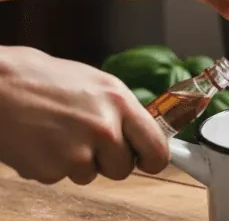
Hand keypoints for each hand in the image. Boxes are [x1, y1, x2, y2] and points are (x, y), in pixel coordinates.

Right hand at [0, 46, 168, 184]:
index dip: (153, 159)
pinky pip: (62, 177)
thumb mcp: (98, 85)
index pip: (157, 148)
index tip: (148, 161)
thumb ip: (123, 112)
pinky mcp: (52, 169)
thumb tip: (141, 135)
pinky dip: (53, 165)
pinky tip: (42, 141)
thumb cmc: (46, 80)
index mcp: (119, 102)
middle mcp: (104, 127)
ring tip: (59, 132)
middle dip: (109, 160)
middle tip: (89, 140)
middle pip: (124, 169)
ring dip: (78, 162)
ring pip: (91, 175)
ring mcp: (78, 151)